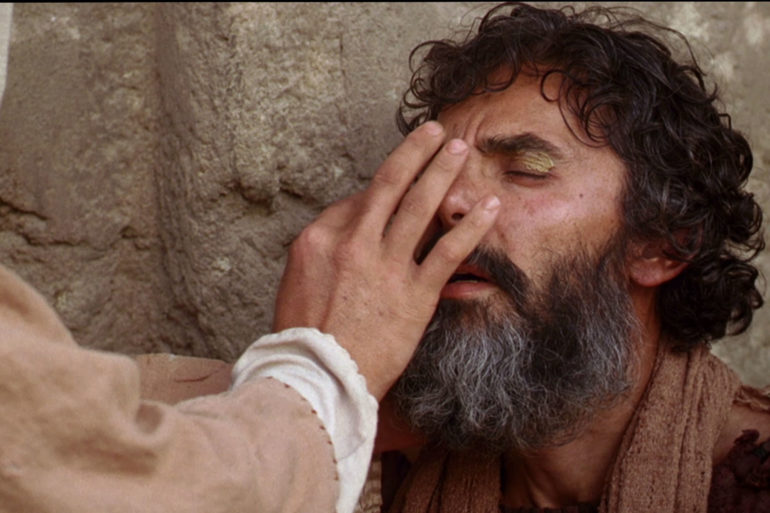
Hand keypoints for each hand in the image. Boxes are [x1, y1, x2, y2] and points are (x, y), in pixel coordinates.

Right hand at [272, 121, 499, 398]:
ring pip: (420, 206)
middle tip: (436, 131)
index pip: (359, 200)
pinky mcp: (415, 293)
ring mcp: (387, 265)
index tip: (401, 178)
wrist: (319, 376)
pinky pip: (449, 251)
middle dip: (416, 153)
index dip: (384, 187)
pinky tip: (490, 206)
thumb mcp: (296, 283)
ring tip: (460, 149)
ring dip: (443, 172)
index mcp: (320, 238)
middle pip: (390, 185)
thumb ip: (323, 252)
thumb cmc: (303, 336)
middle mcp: (354, 242)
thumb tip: (346, 233)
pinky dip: (473, 226)